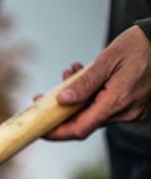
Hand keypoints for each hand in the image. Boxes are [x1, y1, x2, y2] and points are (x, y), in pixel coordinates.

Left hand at [45, 25, 150, 139]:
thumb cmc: (141, 45)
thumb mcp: (108, 60)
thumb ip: (84, 83)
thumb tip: (62, 100)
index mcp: (118, 102)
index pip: (80, 129)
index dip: (57, 133)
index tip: (39, 130)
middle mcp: (125, 112)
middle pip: (84, 121)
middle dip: (62, 110)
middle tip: (46, 96)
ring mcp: (131, 111)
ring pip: (93, 112)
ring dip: (77, 98)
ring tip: (71, 74)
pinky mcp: (133, 105)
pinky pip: (105, 105)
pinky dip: (91, 95)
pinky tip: (86, 76)